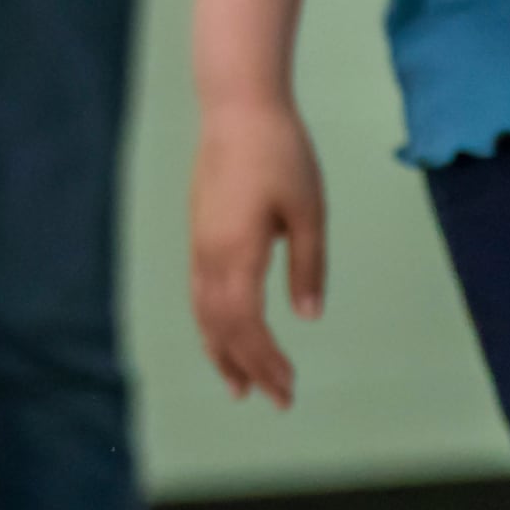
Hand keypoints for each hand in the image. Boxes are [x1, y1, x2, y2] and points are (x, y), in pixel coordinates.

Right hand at [189, 102, 327, 408]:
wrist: (237, 108)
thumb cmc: (281, 154)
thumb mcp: (309, 211)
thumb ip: (308, 266)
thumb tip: (309, 317)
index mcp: (237, 251)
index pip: (247, 326)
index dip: (266, 362)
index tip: (288, 388)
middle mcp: (210, 254)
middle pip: (223, 329)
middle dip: (249, 368)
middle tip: (279, 402)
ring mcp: (200, 244)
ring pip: (204, 314)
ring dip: (223, 353)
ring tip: (240, 387)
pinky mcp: (200, 235)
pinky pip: (201, 294)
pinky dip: (213, 325)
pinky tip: (227, 340)